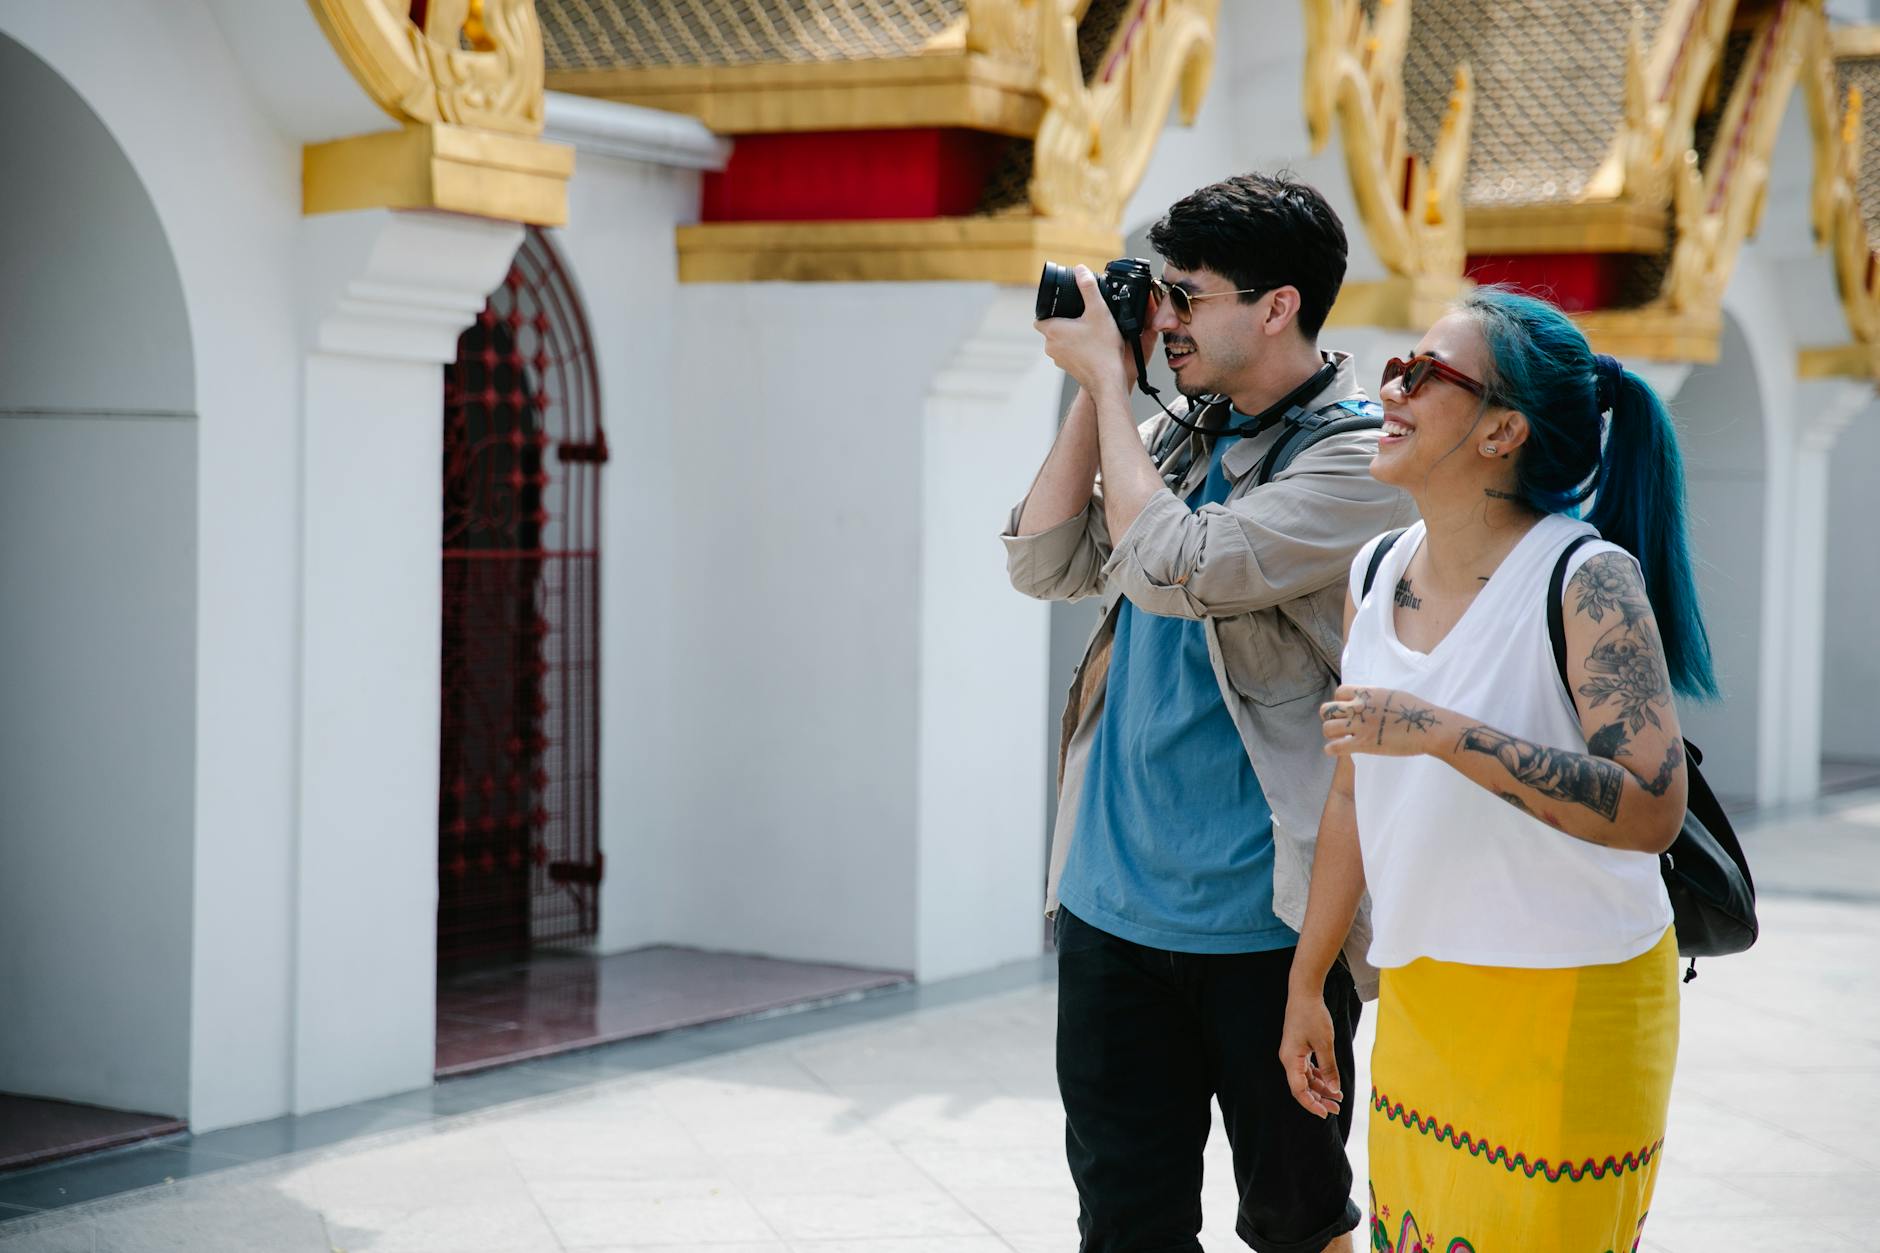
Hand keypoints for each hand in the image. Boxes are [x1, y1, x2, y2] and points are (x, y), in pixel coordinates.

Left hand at [1034, 266, 1133, 399]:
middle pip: (1050, 327)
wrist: (1109, 380)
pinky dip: (1076, 347)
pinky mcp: (1068, 368)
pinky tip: (1092, 344)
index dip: (1050, 309)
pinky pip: (1068, 352)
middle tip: (1080, 315)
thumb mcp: (1099, 311)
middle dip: (1063, 320)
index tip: (1063, 306)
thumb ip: (1088, 288)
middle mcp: (1051, 346)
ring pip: (1059, 340)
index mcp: (1052, 330)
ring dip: (1070, 334)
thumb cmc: (1103, 349)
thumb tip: (1080, 270)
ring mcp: (1058, 359)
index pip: (1040, 315)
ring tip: (1088, 330)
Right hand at [1279, 989, 1342, 1118]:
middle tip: (1336, 1109)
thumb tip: (1334, 1090)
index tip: (1325, 1114)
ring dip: (1320, 1088)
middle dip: (1319, 1099)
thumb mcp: (1324, 1043)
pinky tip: (1330, 1082)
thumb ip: (1329, 1068)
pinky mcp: (1299, 1049)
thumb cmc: (1312, 1016)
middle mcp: (1289, 1059)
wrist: (1304, 993)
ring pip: (1306, 1079)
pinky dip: (1319, 1077)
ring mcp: (1293, 1055)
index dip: (1311, 1104)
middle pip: (1302, 1087)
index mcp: (1291, 1060)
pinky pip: (1307, 1069)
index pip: (1298, 1090)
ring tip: (1337, 1097)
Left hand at [1319, 684, 1445, 757]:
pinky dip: (1332, 749)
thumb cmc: (1417, 712)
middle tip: (1339, 725)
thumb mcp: (1392, 695)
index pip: (1339, 692)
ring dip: (1331, 734)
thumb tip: (1370, 702)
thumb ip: (1375, 698)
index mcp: (1367, 693)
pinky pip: (1335, 747)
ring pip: (1327, 728)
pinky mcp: (1363, 744)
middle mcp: (1359, 707)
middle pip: (1326, 710)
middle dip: (1330, 718)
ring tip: (1338, 738)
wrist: (1428, 727)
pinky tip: (1335, 750)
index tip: (1346, 710)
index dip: (1340, 701)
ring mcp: (1360, 726)